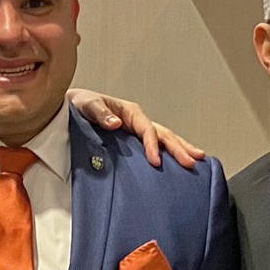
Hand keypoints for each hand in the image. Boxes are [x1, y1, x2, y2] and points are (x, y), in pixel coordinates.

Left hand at [67, 88, 206, 168]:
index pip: (147, 130)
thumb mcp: (88, 105)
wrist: (72, 110)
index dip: (152, 145)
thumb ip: (101, 114)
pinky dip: (169, 154)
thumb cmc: (80, 105)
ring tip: (198, 160)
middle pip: (163, 134)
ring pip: (165, 139)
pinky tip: (179, 164)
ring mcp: (138, 132)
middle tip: (192, 162)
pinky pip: (156, 146)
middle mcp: (138, 121)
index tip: (156, 162)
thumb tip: (116, 123)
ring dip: (181, 149)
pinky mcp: (134, 142)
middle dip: (178, 148)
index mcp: (130, 112)